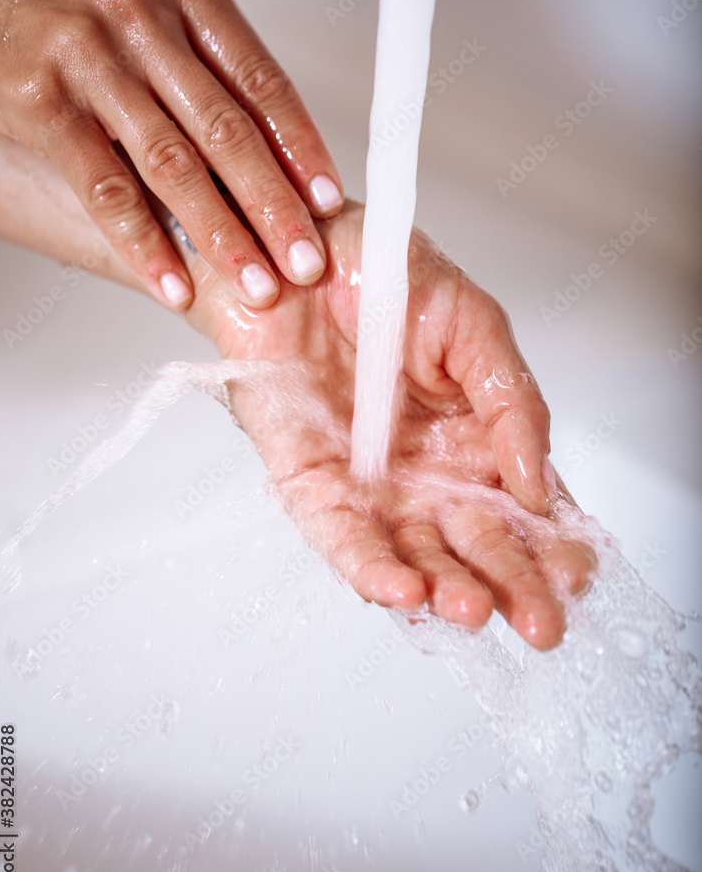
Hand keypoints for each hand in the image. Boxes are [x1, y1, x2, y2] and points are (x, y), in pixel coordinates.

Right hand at [0, 0, 342, 309]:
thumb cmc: (72, 10)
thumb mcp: (153, 15)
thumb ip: (206, 72)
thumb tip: (274, 158)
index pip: (261, 82)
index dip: (301, 148)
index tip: (328, 204)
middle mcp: (143, 17)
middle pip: (227, 130)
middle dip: (274, 206)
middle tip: (305, 262)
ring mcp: (90, 58)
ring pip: (173, 164)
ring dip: (221, 234)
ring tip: (255, 284)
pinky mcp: (42, 101)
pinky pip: (104, 188)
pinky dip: (143, 244)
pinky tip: (173, 284)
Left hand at [177, 201, 596, 650]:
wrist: (296, 245)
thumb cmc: (382, 276)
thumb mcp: (473, 328)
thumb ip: (511, 404)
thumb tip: (538, 485)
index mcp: (472, 440)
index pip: (520, 509)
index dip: (550, 545)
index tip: (576, 575)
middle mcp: (422, 474)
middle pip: (472, 546)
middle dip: (508, 588)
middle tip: (540, 625)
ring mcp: (366, 483)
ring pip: (411, 554)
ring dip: (443, 589)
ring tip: (473, 610)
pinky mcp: (306, 480)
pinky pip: (338, 535)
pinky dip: (369, 566)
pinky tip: (404, 592)